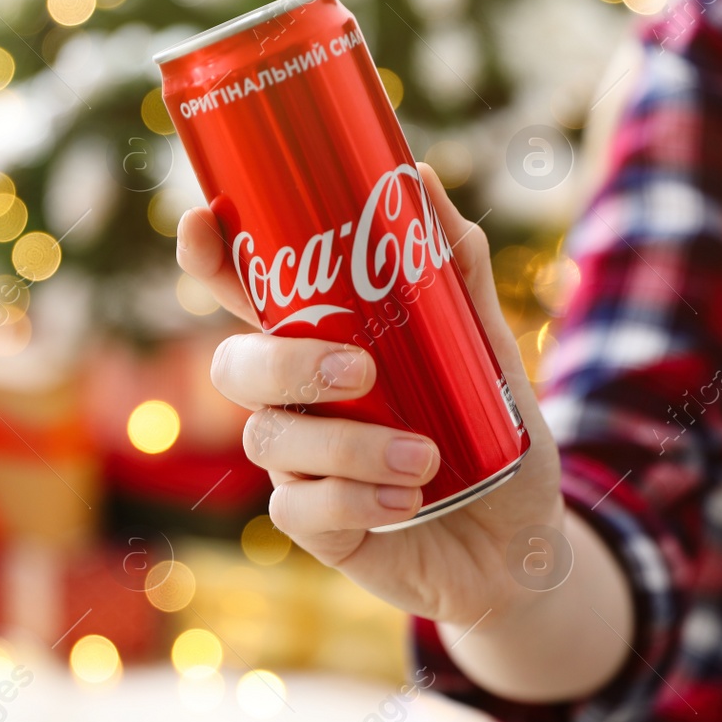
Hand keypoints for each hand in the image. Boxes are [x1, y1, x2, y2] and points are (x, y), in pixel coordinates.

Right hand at [177, 162, 564, 629]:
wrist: (520, 543)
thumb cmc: (495, 437)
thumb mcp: (490, 351)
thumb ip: (458, 273)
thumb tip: (420, 178)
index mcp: (324, 343)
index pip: (245, 295)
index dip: (209, 259)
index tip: (202, 222)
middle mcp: (297, 401)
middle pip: (234, 367)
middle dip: (284, 362)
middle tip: (360, 372)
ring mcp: (299, 464)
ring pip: (270, 439)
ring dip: (346, 445)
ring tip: (423, 457)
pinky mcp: (314, 525)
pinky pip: (299, 507)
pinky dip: (354, 500)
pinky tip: (406, 502)